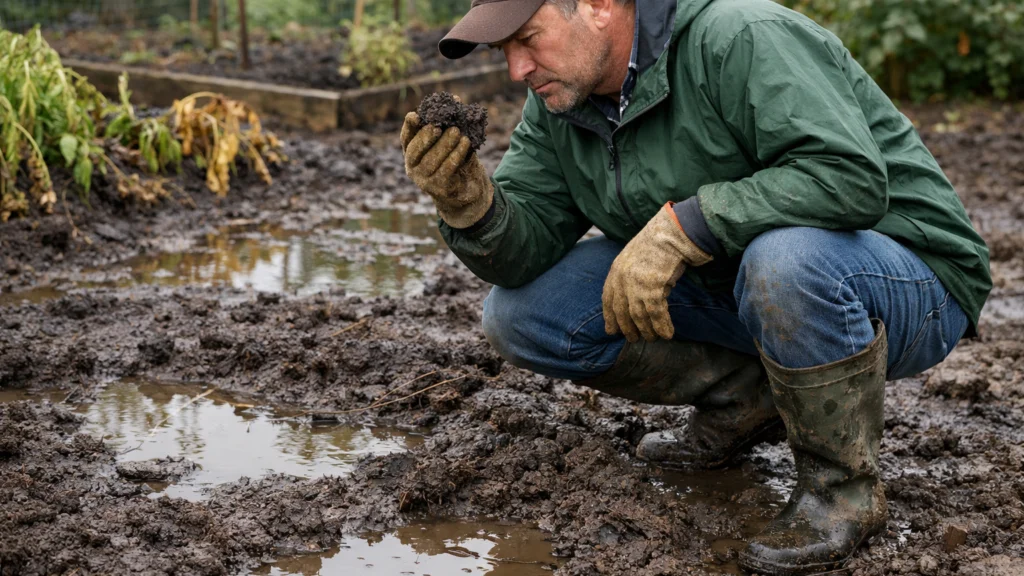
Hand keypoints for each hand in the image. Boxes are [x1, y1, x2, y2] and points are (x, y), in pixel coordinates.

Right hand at [401, 111, 493, 228]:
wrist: (465, 189)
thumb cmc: (455, 160)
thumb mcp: (451, 140)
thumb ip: (450, 122)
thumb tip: (456, 99)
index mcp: (412, 153)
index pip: (406, 138)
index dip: (409, 127)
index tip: (415, 116)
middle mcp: (413, 167)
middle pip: (415, 150)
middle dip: (426, 136)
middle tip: (438, 125)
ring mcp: (424, 180)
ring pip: (431, 160)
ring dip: (445, 144)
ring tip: (457, 132)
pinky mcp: (439, 188)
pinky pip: (446, 169)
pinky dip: (456, 155)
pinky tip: (465, 144)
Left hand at [602, 203, 712, 341]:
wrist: (672, 233)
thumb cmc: (658, 245)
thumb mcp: (634, 259)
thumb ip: (629, 277)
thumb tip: (632, 300)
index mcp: (616, 271)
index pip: (607, 299)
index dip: (609, 317)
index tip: (611, 330)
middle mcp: (622, 279)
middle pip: (622, 311)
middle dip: (627, 328)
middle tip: (634, 339)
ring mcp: (637, 284)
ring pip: (639, 316)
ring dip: (647, 330)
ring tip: (653, 338)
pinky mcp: (653, 287)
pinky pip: (656, 314)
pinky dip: (662, 326)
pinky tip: (667, 334)